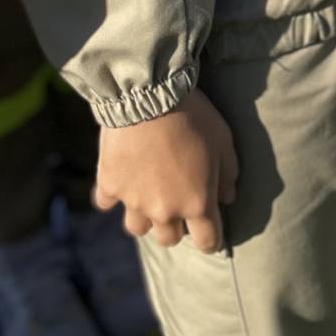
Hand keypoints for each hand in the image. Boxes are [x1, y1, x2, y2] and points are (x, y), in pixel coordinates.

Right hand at [95, 88, 237, 253]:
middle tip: (179, 205)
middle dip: (176, 227)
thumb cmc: (193, 116)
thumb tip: (228, 197)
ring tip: (149, 196)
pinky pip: (106, 202)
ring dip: (145, 217)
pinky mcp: (110, 184)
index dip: (211, 240)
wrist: (149, 94)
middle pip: (169, 239)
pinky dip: (113, 196)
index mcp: (197, 202)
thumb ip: (229, 173)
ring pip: (137, 228)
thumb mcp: (224, 140)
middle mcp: (164, 209)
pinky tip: (121, 180)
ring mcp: (133, 200)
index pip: (207, 241)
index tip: (211, 234)